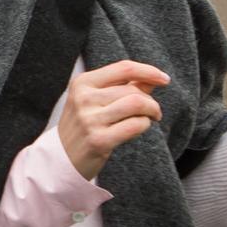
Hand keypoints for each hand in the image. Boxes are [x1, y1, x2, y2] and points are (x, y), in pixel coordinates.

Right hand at [57, 61, 170, 180]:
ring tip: (150, 117)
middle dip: (150, 100)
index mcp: (82, 83)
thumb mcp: (95, 101)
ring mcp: (89, 119)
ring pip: (137, 104)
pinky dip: (144, 125)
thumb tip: (152, 78)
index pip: (124, 68)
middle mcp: (83, 98)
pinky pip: (135, 125)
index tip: (164, 79)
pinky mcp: (98, 140)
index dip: (148, 71)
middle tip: (152, 111)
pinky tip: (139, 128)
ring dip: (151, 111)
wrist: (62, 158)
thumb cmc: (83, 126)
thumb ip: (123, 87)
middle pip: (133, 90)